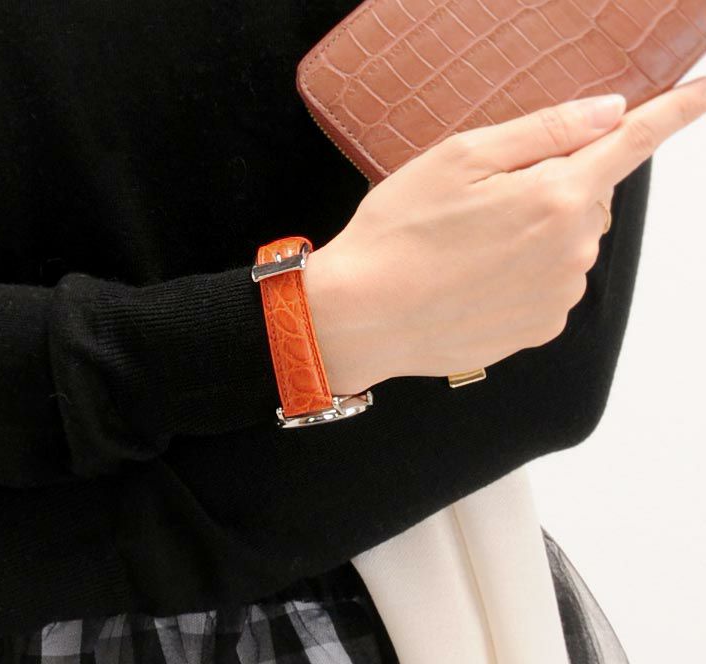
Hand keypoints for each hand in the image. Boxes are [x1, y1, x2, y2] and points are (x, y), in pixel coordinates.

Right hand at [305, 77, 705, 393]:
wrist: (362, 316)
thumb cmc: (398, 236)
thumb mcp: (460, 158)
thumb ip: (544, 130)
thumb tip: (607, 112)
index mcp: (556, 197)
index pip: (631, 144)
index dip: (672, 114)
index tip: (703, 93)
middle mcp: (571, 253)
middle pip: (587, 198)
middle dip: (551, 187)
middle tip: (482, 200)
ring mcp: (557, 298)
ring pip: (567, 245)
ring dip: (534, 234)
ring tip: (468, 246)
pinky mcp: (537, 330)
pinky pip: (549, 286)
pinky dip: (523, 275)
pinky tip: (473, 277)